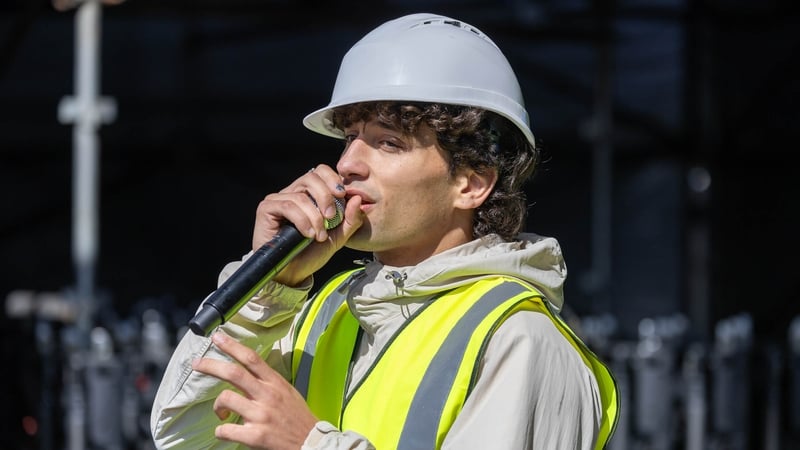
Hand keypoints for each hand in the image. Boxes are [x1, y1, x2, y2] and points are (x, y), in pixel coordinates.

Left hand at [192, 331, 318, 449]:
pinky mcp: (255, 436)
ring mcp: (261, 415)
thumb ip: (269, 382)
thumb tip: (249, 371)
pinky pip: (226, 430)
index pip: (251, 358)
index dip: (232, 346)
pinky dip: (221, 430)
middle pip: (234, 373)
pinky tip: (226, 431)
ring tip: (221, 413)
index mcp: (275, 383)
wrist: (311, 443)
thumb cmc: (298, 417)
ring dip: (217, 406)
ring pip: (226, 399)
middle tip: (197, 363)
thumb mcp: (288, 392)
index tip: (217, 337)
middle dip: (211, 365)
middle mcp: (267, 395)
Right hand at [252, 164, 363, 285]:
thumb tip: (358, 198)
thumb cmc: (312, 254)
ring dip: (314, 218)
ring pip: (300, 196)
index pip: (320, 172)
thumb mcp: (338, 237)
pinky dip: (302, 221)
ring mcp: (278, 200)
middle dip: (325, 197)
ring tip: (318, 236)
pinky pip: (287, 206)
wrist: (293, 274)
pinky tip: (307, 235)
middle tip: (330, 218)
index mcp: (309, 195)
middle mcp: (292, 193)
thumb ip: (350, 219)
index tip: (342, 195)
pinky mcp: (266, 209)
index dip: (333, 179)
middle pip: (311, 177)